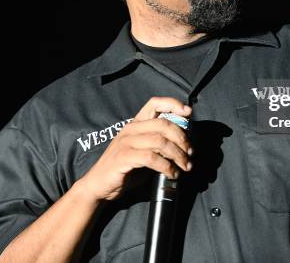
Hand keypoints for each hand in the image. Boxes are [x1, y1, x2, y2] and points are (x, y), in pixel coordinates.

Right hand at [77, 97, 192, 201]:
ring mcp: (126, 142)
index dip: (173, 104)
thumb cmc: (124, 169)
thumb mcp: (144, 152)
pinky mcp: (123, 157)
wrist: (98, 185)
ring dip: (178, 155)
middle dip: (182, 138)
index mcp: (136, 123)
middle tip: (190, 153)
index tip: (188, 113)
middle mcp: (131, 129)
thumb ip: (159, 145)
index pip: (154, 103)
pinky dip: (166, 166)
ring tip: (185, 166)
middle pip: (163, 123)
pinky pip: (151, 158)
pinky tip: (172, 173)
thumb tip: (184, 143)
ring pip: (160, 141)